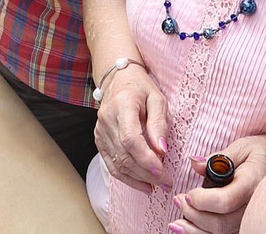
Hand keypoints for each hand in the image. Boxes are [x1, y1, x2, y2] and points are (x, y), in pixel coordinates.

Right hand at [93, 63, 167, 191]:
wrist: (118, 79)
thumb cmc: (140, 87)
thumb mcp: (157, 98)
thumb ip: (159, 123)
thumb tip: (162, 149)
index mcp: (122, 106)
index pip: (130, 139)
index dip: (145, 158)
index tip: (162, 171)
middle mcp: (107, 120)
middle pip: (124, 155)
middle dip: (146, 173)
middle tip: (167, 182)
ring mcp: (100, 131)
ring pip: (117, 163)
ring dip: (138, 179)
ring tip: (157, 186)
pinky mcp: (99, 140)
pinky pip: (110, 164)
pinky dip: (126, 177)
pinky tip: (141, 184)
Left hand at [176, 135, 265, 233]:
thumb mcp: (244, 146)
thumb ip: (217, 158)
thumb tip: (193, 163)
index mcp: (253, 184)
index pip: (224, 201)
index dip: (200, 200)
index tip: (188, 193)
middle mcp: (255, 207)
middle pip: (221, 224)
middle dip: (193, 215)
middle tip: (179, 201)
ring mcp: (254, 218)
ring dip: (196, 231)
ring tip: (178, 222)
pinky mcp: (250, 223)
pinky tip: (191, 229)